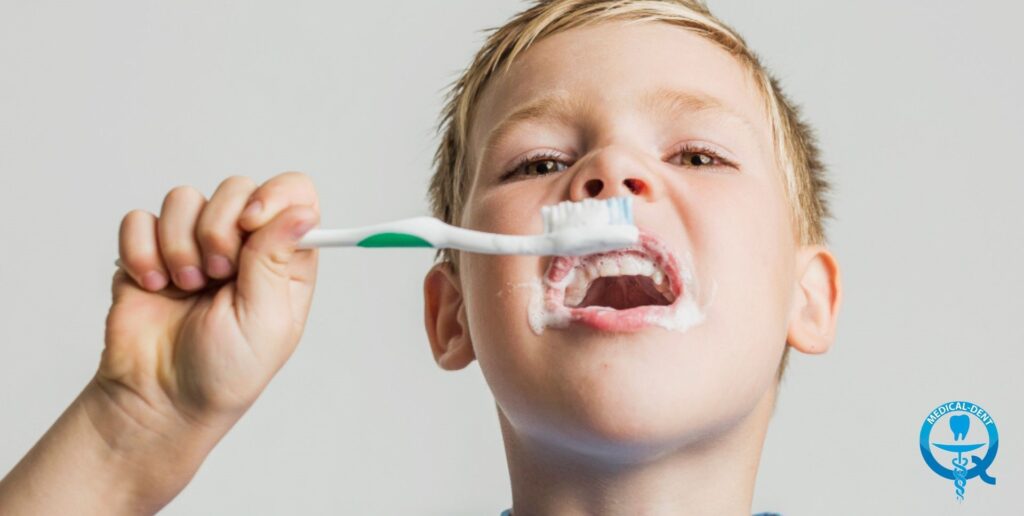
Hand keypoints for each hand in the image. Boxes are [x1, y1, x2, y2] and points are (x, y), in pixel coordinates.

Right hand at [104, 171, 319, 430]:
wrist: (160, 397)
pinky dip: (142, 252)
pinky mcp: (151, 250)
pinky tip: (154, 286)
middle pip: (236, 188)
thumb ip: (277, 260)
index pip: (294, 194)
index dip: (273, 197)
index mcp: (285, 259)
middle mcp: (243, 244)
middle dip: (219, 229)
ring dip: (179, 245)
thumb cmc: (224, 371)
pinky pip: (140, 219)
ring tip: (185, 287)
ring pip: (184, 198)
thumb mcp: (266, 321)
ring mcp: (195, 243)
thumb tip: (303, 211)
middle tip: (217, 275)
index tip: (251, 223)